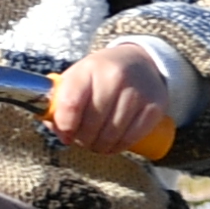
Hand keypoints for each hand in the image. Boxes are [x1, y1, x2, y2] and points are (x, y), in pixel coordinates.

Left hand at [46, 37, 181, 158]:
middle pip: (91, 124)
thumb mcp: (79, 77)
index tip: (65, 134)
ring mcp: (136, 92)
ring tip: (95, 144)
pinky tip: (112, 146)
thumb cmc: (101, 74)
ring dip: (100, 147)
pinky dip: (119, 147)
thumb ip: (61, 100)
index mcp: (89, 69)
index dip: (64, 126)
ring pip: (111, 134)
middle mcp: (114, 78)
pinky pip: (132, 137)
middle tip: (81, 141)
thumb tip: (55, 128)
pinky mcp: (154, 106)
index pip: (71, 103)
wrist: (141, 62)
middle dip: (82, 139)